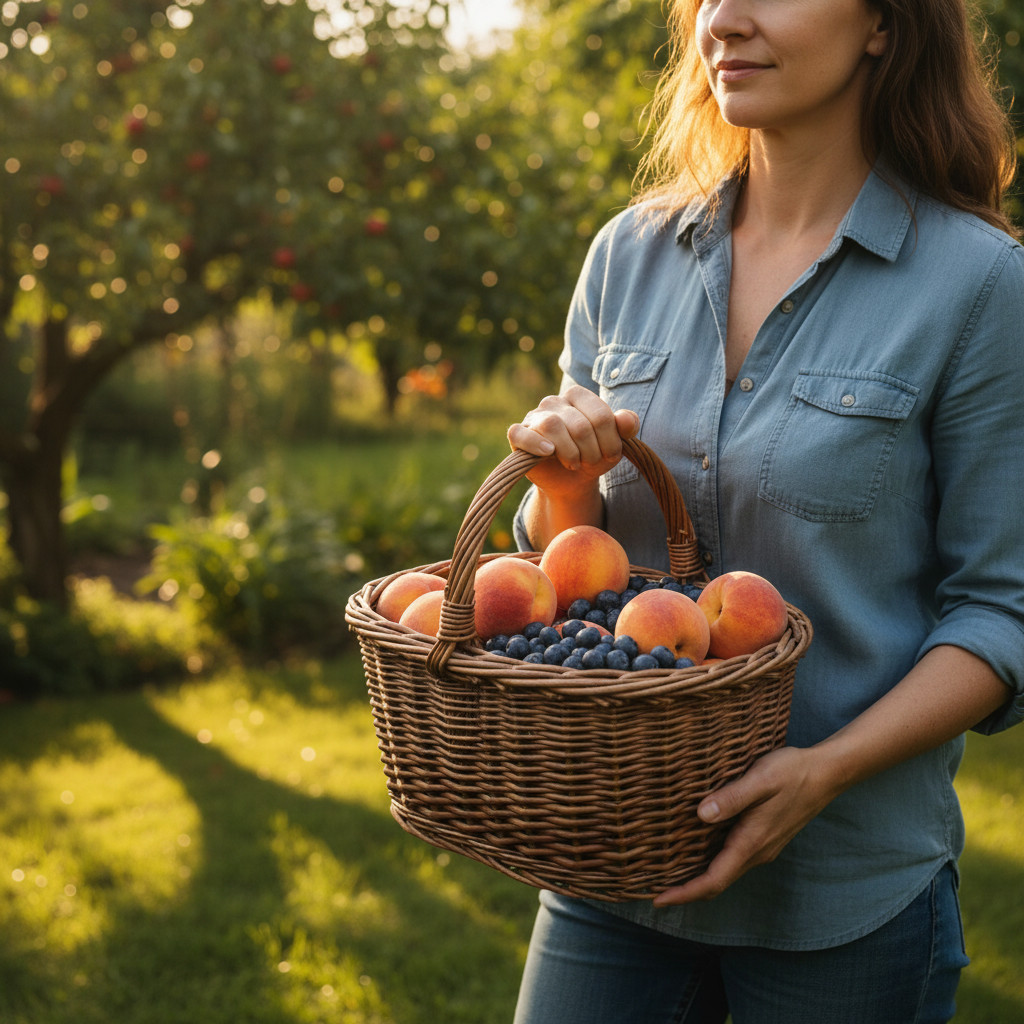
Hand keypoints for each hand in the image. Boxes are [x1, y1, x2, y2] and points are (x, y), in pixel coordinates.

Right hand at [507, 384, 638, 498]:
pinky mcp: (518, 434)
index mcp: (578, 395)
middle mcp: (554, 401)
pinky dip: (535, 444)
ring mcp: (534, 416)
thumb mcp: (615, 443)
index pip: (600, 415)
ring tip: (574, 464)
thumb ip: (626, 426)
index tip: (609, 455)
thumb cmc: (593, 455)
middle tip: (590, 463)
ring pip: (552, 425)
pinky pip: (520, 434)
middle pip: (579, 425)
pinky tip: (549, 452)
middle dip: (591, 452)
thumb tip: (626, 419)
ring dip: (569, 453)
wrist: (571, 481)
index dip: (610, 442)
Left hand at [653, 746, 839, 905]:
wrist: (826, 774)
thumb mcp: (760, 779)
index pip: (713, 880)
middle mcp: (757, 852)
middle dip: (686, 890)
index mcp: (752, 842)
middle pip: (717, 882)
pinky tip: (698, 847)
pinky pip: (733, 859)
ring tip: (669, 871)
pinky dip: (712, 862)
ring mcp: (763, 847)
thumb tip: (701, 815)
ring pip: (725, 871)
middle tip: (654, 890)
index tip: (658, 900)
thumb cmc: (791, 773)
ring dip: (698, 877)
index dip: (685, 893)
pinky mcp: (766, 837)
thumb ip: (731, 798)